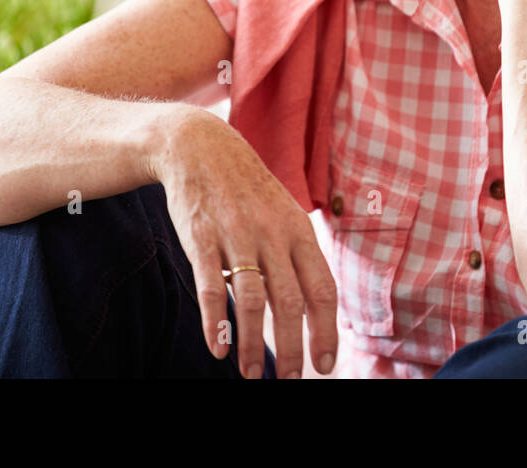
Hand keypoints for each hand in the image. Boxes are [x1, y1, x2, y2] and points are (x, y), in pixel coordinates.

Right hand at [148, 105, 337, 378]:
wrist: (200, 147)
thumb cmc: (246, 190)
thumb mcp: (283, 213)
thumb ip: (296, 256)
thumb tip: (311, 308)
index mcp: (299, 231)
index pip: (322, 289)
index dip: (326, 331)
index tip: (326, 365)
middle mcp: (273, 234)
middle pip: (291, 301)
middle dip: (294, 348)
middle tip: (291, 380)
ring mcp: (237, 235)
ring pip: (253, 300)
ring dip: (254, 344)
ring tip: (252, 375)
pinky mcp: (201, 237)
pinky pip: (212, 286)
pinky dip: (216, 322)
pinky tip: (218, 349)